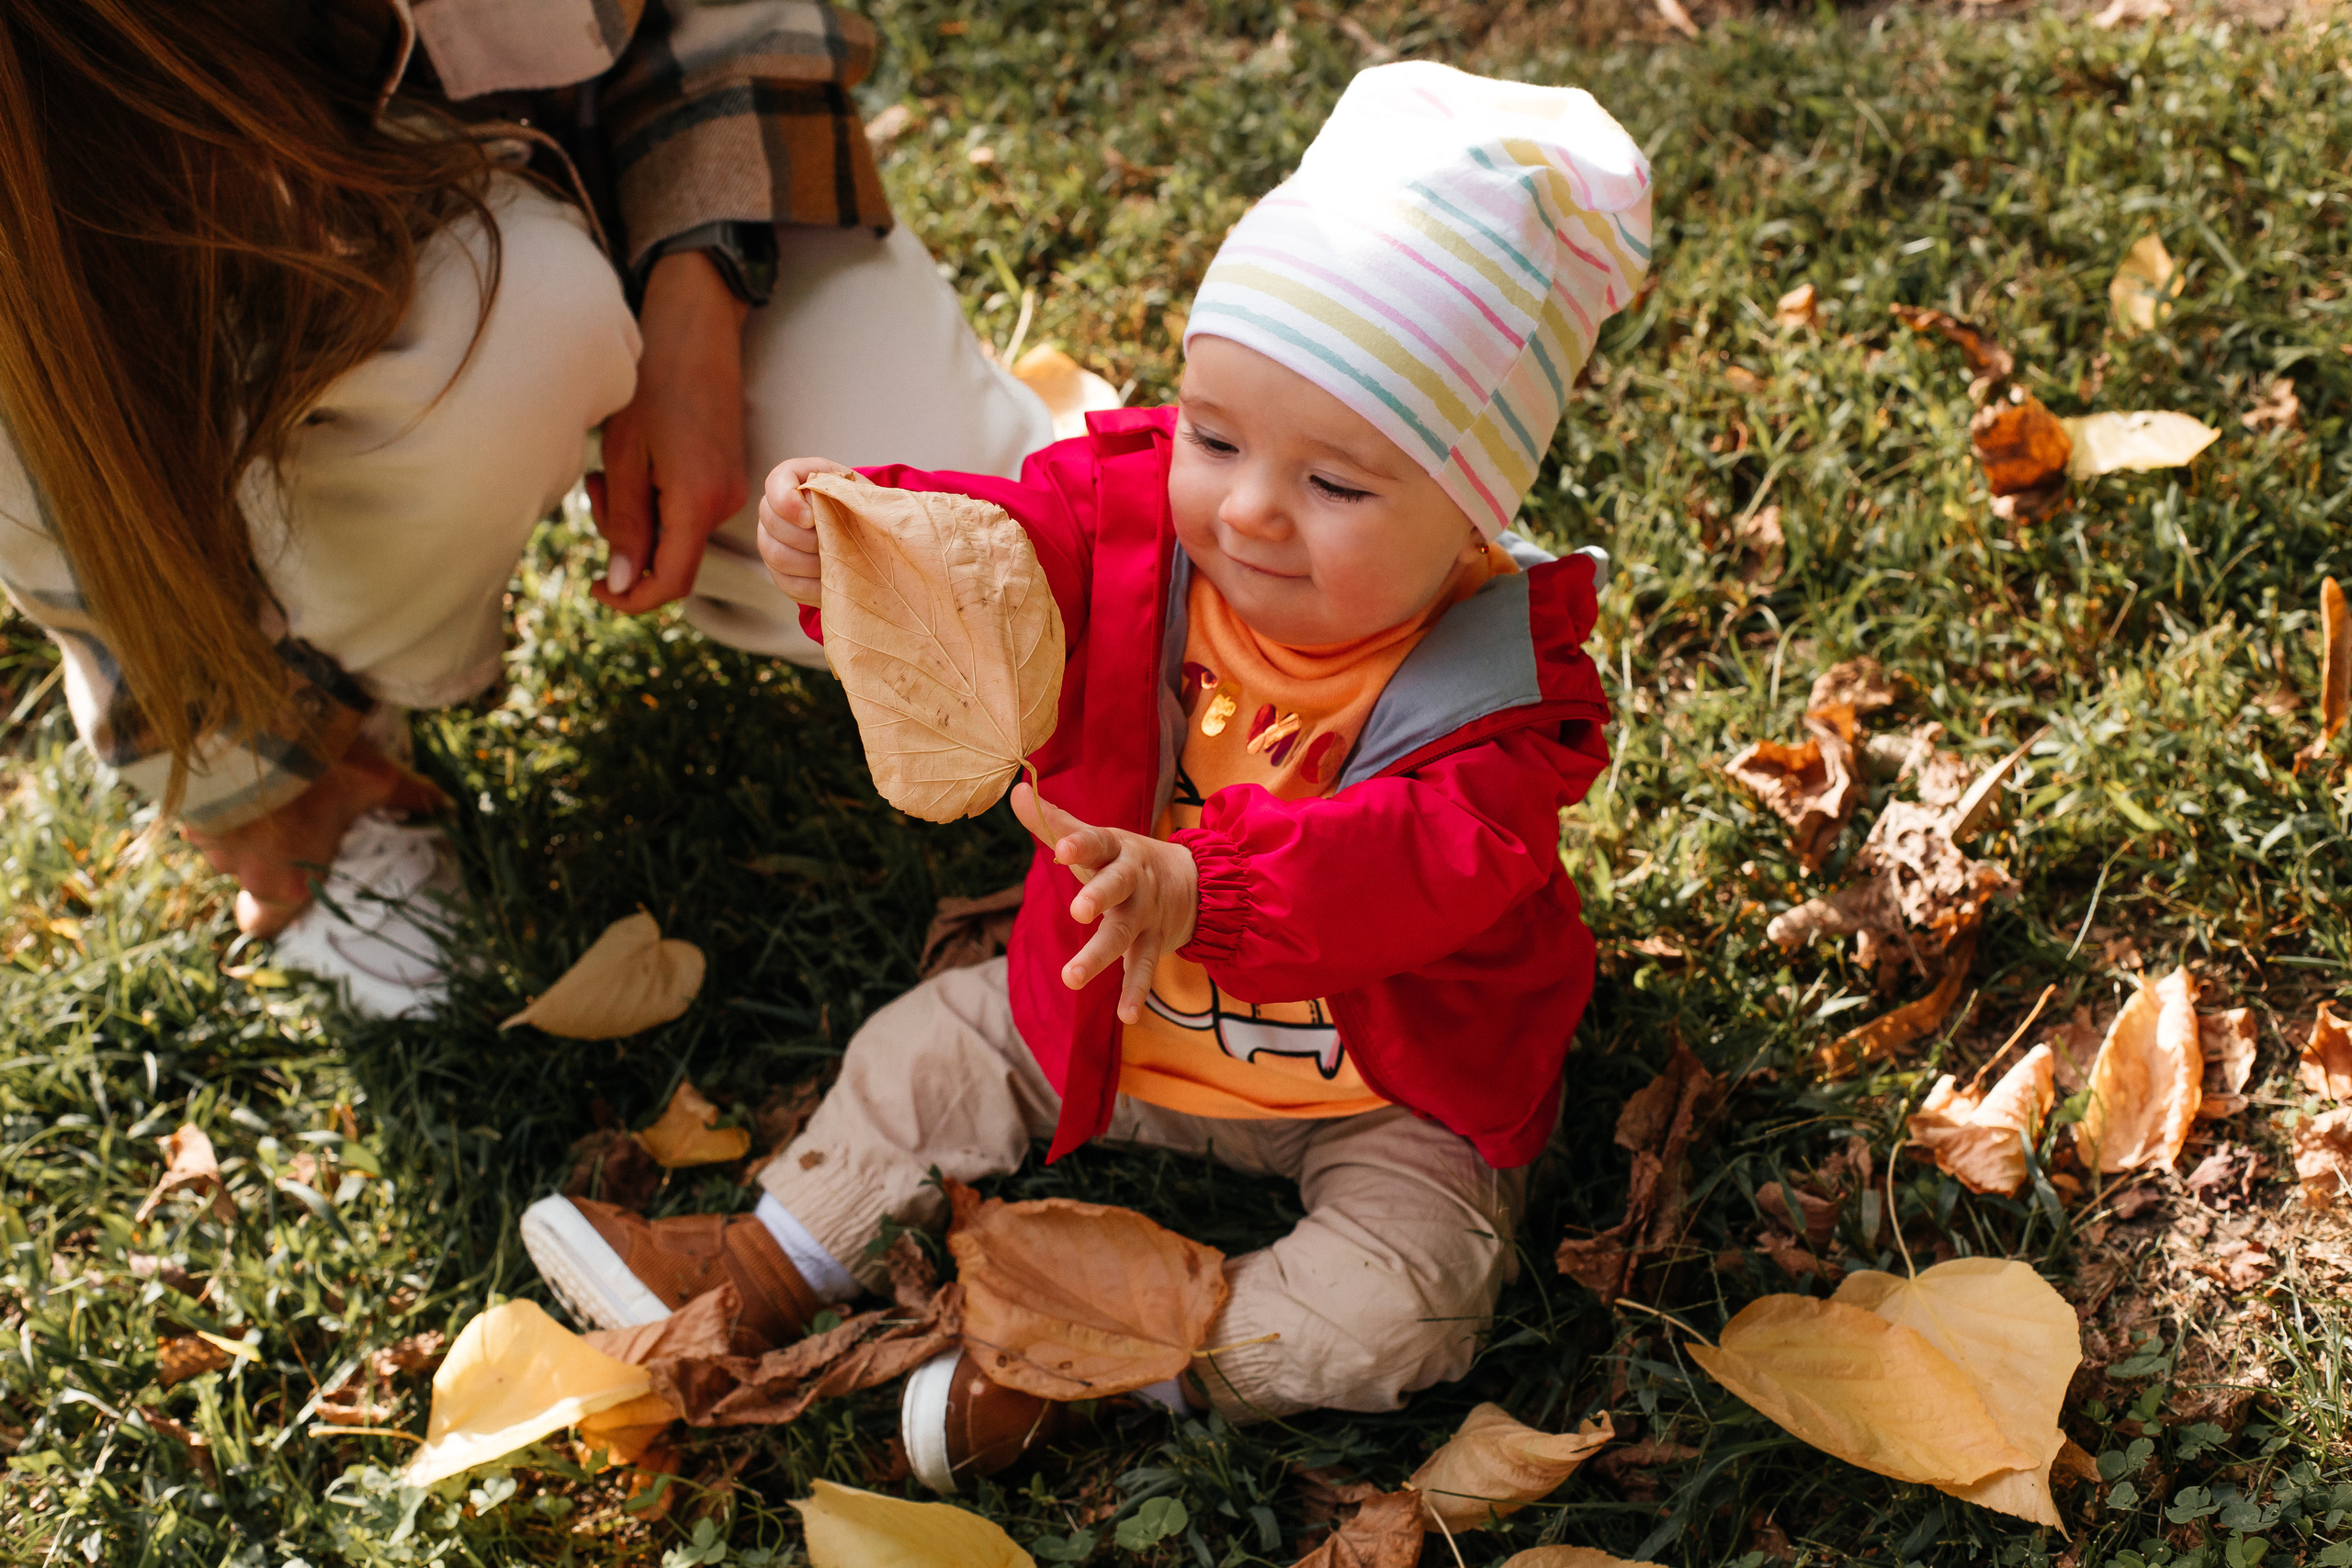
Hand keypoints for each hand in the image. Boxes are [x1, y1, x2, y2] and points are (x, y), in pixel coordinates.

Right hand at [181, 740, 449, 937]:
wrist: (249, 718)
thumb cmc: (318, 764)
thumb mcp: (375, 778)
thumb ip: (410, 798)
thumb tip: (448, 806)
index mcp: (286, 883)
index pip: (265, 925)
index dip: (276, 913)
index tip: (293, 889)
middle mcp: (241, 871)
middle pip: (252, 875)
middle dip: (270, 852)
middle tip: (294, 819)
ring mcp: (207, 840)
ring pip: (226, 841)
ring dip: (244, 821)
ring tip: (272, 786)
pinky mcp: (184, 806)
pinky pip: (203, 812)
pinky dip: (219, 798)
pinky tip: (242, 770)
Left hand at [591, 249, 751, 613]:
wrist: (695, 332)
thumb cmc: (651, 386)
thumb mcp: (623, 458)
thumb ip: (623, 526)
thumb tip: (620, 586)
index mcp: (697, 503)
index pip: (670, 583)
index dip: (630, 599)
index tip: (595, 588)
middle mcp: (725, 504)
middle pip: (670, 560)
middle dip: (625, 544)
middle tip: (593, 490)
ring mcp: (731, 491)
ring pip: (676, 536)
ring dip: (636, 518)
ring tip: (610, 469)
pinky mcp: (727, 478)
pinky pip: (688, 513)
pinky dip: (655, 502)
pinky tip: (638, 463)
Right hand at [754, 455, 855, 606]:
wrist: (864, 534)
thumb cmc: (862, 506)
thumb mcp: (862, 493)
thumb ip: (851, 492)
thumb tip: (847, 502)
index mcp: (797, 478)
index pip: (776, 482)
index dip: (787, 502)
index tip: (810, 519)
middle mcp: (775, 508)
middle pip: (771, 523)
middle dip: (805, 538)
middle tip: (834, 544)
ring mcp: (772, 541)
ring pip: (775, 555)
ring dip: (810, 563)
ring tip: (838, 564)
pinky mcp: (780, 572)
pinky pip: (787, 583)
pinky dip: (811, 586)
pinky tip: (833, 583)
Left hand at [1011, 783, 1197, 1023]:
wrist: (1195, 882)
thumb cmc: (1124, 859)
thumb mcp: (1096, 838)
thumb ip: (1054, 820)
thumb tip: (1017, 789)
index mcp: (1116, 849)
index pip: (1095, 843)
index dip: (1079, 846)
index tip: (1059, 851)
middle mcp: (1133, 880)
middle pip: (1117, 886)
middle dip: (1099, 897)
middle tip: (1077, 912)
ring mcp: (1145, 914)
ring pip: (1123, 935)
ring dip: (1099, 956)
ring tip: (1072, 979)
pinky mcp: (1152, 943)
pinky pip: (1143, 968)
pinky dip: (1136, 992)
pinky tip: (1126, 1016)